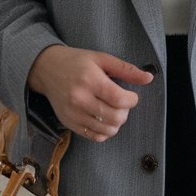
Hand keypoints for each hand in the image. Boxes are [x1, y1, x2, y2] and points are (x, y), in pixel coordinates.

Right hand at [27, 46, 152, 142]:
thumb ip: (126, 69)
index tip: (131, 96)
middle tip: (122, 103)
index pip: (119, 100)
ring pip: (107, 130)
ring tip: (113, 110)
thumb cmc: (76, 61)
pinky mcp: (68, 123)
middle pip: (115, 117)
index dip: (132, 100)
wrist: (47, 68)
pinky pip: (94, 136)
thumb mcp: (102, 59)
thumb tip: (148, 78)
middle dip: (125, 112)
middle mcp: (80, 99)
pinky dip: (105, 131)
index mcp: (90, 80)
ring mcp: (73, 113)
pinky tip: (103, 118)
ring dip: (116, 123)